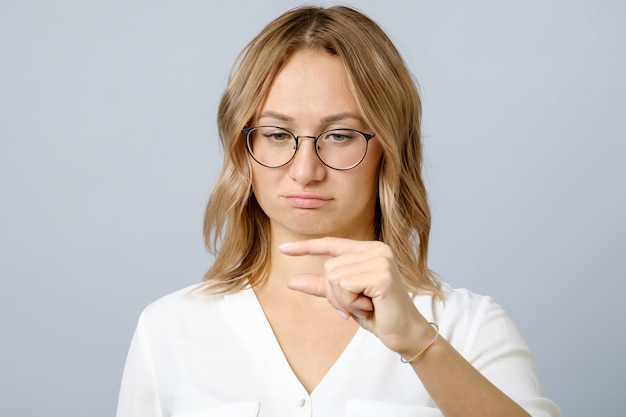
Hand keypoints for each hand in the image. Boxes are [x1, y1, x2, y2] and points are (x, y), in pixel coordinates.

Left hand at [280, 237, 428, 354]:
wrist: (405, 333)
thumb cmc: (378, 313)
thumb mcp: (345, 298)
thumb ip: (321, 287)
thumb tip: (292, 282)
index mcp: (369, 250)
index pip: (331, 244)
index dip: (306, 247)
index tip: (283, 249)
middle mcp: (376, 249)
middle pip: (329, 268)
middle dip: (334, 294)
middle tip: (355, 306)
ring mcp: (380, 260)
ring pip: (334, 278)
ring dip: (343, 301)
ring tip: (364, 306)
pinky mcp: (381, 275)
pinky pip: (344, 287)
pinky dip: (350, 303)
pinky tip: (368, 307)